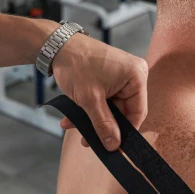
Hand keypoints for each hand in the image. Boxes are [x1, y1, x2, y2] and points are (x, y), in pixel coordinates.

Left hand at [51, 33, 148, 150]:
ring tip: (74, 127)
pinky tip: (71, 118)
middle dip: (102, 126)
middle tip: (88, 141)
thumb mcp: (90, 99)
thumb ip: (103, 124)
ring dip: (91, 119)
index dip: (125, 132)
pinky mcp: (107, 78)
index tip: (114, 147)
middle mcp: (132, 75)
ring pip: (109, 108)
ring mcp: (119, 76)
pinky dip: (88, 109)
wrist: (56, 46)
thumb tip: (114, 145)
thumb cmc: (76, 64)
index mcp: (136, 76)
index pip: (138, 112)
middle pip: (122, 111)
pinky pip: (102, 99)